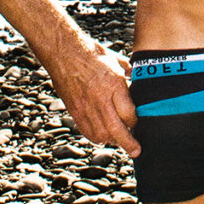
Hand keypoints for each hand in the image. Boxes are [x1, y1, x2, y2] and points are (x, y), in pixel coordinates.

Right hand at [47, 34, 139, 158]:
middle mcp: (101, 99)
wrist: (63, 51)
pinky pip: (87, 131)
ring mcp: (86, 106)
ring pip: (102, 134)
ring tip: (119, 141)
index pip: (129, 114)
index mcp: (114, 85)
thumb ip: (128, 73)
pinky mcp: (75, 110)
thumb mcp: (115, 60)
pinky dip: (96, 137)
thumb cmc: (91, 53)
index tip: (139, 123)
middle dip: (129, 143)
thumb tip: (139, 78)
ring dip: (112, 141)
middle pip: (117, 130)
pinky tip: (102, 136)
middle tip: (136, 151)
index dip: (136, 122)